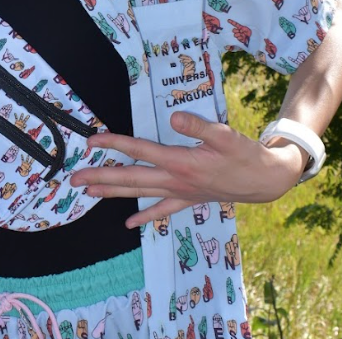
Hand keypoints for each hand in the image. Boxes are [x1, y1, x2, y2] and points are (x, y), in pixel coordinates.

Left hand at [69, 111, 307, 227]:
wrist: (267, 180)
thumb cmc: (245, 155)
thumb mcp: (225, 135)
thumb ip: (198, 125)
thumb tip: (174, 118)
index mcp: (180, 162)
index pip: (139, 150)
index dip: (114, 144)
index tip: (91, 141)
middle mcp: (175, 180)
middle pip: (131, 178)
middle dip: (101, 177)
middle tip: (74, 180)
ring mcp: (180, 193)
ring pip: (140, 194)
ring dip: (113, 193)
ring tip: (88, 193)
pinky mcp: (189, 199)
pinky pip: (161, 210)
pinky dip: (144, 216)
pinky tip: (128, 225)